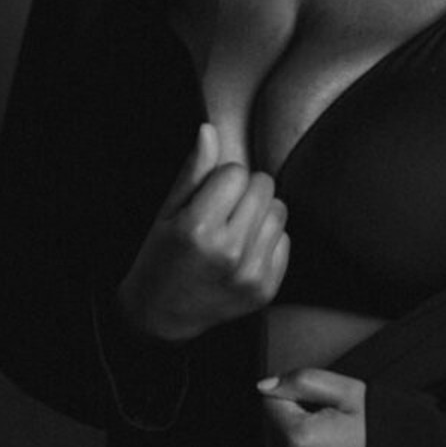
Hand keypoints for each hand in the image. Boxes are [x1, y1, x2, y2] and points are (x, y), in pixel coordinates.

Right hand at [117, 123, 289, 342]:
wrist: (162, 317)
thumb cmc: (160, 258)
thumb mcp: (166, 212)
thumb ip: (192, 171)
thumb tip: (210, 129)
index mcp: (198, 229)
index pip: (236, 172)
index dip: (221, 177)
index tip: (208, 195)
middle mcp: (229, 252)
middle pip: (264, 186)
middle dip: (244, 190)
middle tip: (222, 211)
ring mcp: (251, 274)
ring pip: (280, 210)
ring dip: (259, 213)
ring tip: (233, 230)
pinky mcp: (266, 289)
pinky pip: (285, 240)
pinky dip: (267, 240)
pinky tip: (243, 251)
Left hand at [258, 369, 366, 446]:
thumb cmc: (382, 434)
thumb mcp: (350, 393)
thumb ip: (303, 381)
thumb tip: (265, 386)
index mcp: (298, 438)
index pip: (270, 404)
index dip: (296, 400)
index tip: (321, 409)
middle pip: (271, 433)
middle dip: (292, 425)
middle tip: (330, 429)